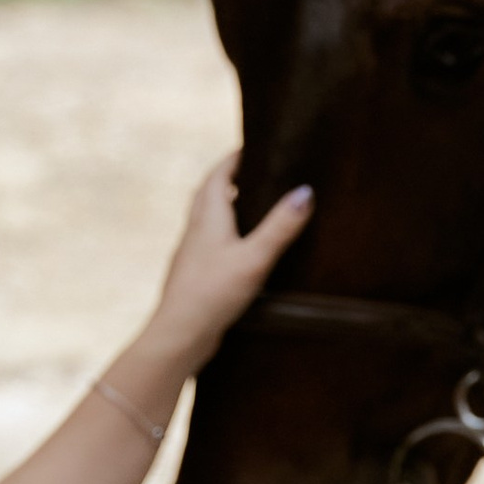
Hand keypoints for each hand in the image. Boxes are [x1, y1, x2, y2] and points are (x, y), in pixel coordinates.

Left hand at [138, 158, 313, 377]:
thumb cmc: (213, 293)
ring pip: (207, 221)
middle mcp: (195, 231)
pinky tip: (239, 251)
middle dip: (229, 180)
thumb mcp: (254, 258)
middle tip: (254, 173)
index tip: (252, 147)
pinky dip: (224, 236)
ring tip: (252, 208)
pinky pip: (208, 245)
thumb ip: (280, 226)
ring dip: (225, 208)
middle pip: (209, 194)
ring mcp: (191, 254)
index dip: (233, 159)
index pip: (217, 175)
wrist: (178, 335)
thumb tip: (305, 191)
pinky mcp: (194, 276)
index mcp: (207, 217)